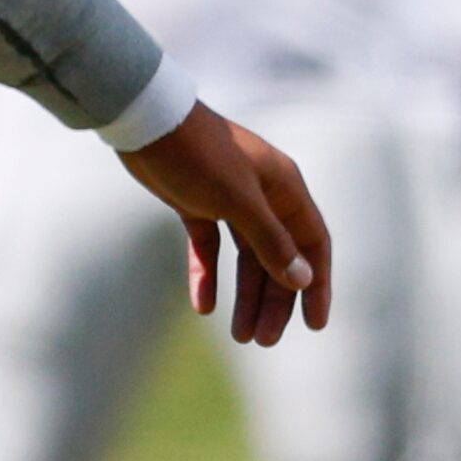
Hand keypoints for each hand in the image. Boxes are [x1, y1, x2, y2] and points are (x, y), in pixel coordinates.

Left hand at [118, 102, 330, 346]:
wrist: (144, 120)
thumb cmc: (197, 154)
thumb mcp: (238, 200)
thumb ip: (271, 240)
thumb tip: (303, 279)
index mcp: (284, 188)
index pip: (312, 244)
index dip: (316, 284)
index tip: (314, 325)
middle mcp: (262, 195)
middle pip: (278, 257)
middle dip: (273, 300)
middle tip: (261, 340)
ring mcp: (228, 199)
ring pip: (245, 257)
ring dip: (244, 295)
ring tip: (239, 335)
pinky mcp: (195, 202)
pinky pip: (209, 247)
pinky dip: (208, 274)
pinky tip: (203, 306)